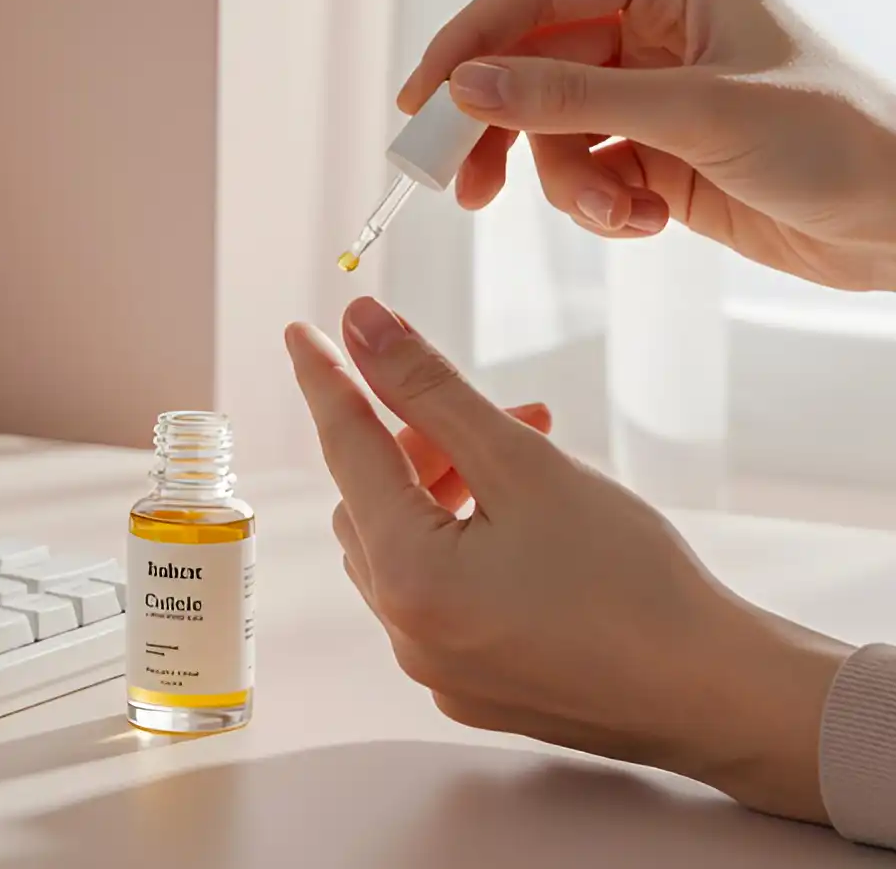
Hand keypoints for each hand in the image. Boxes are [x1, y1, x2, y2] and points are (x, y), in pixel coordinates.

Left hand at [285, 297, 853, 821]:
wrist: (718, 695)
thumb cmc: (632, 580)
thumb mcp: (525, 463)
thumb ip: (431, 389)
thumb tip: (363, 325)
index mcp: (406, 577)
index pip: (345, 451)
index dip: (329, 382)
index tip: (302, 331)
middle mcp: (403, 632)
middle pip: (375, 503)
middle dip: (423, 444)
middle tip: (506, 415)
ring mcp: (435, 669)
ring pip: (405, 548)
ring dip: (446, 492)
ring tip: (528, 460)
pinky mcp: (471, 687)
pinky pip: (438, 596)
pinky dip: (462, 545)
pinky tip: (528, 527)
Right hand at [403, 0, 895, 290]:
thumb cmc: (837, 142)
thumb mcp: (697, 114)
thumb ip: (573, 98)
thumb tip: (467, 86)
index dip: (468, 43)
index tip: (419, 103)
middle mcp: (656, 22)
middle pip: (528, 63)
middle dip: (502, 129)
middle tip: (461, 184)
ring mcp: (652, 87)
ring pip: (549, 127)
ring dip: (565, 182)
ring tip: (616, 214)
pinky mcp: (654, 146)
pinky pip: (581, 169)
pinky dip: (599, 202)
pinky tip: (644, 220)